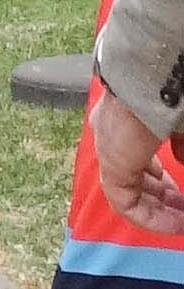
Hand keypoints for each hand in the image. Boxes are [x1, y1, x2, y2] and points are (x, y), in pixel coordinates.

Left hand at [90, 82, 183, 231]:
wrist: (158, 64)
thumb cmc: (175, 87)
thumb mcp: (181, 123)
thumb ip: (180, 143)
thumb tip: (181, 161)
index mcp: (130, 119)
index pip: (144, 159)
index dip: (164, 181)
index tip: (182, 196)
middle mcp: (115, 134)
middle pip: (138, 177)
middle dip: (164, 198)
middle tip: (183, 213)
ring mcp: (111, 148)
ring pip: (131, 190)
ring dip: (159, 210)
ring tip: (181, 224)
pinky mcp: (112, 162)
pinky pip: (125, 201)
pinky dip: (149, 216)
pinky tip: (172, 225)